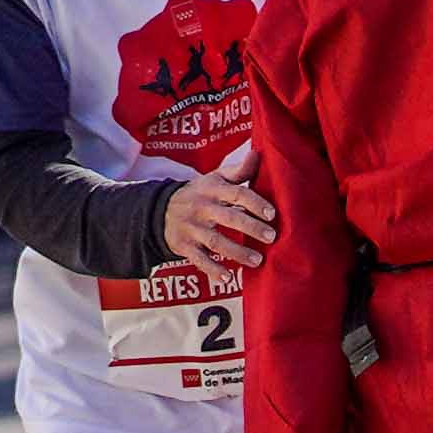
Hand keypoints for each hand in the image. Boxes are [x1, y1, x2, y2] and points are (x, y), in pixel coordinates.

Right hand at [162, 160, 278, 281]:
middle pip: (229, 218)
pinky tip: (227, 278)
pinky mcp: (184, 246)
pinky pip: (199, 259)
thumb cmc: (199, 193)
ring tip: (258, 260)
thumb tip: (258, 153)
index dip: (255, 203)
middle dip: (251, 228)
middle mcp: (202, 207)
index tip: (272, 214)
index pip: (237, 193)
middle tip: (271, 237)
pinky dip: (212, 270)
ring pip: (216, 241)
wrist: (160, 209)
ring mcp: (192, 228)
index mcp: (213, 189)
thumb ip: (238, 171)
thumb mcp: (215, 178)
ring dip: (237, 252)